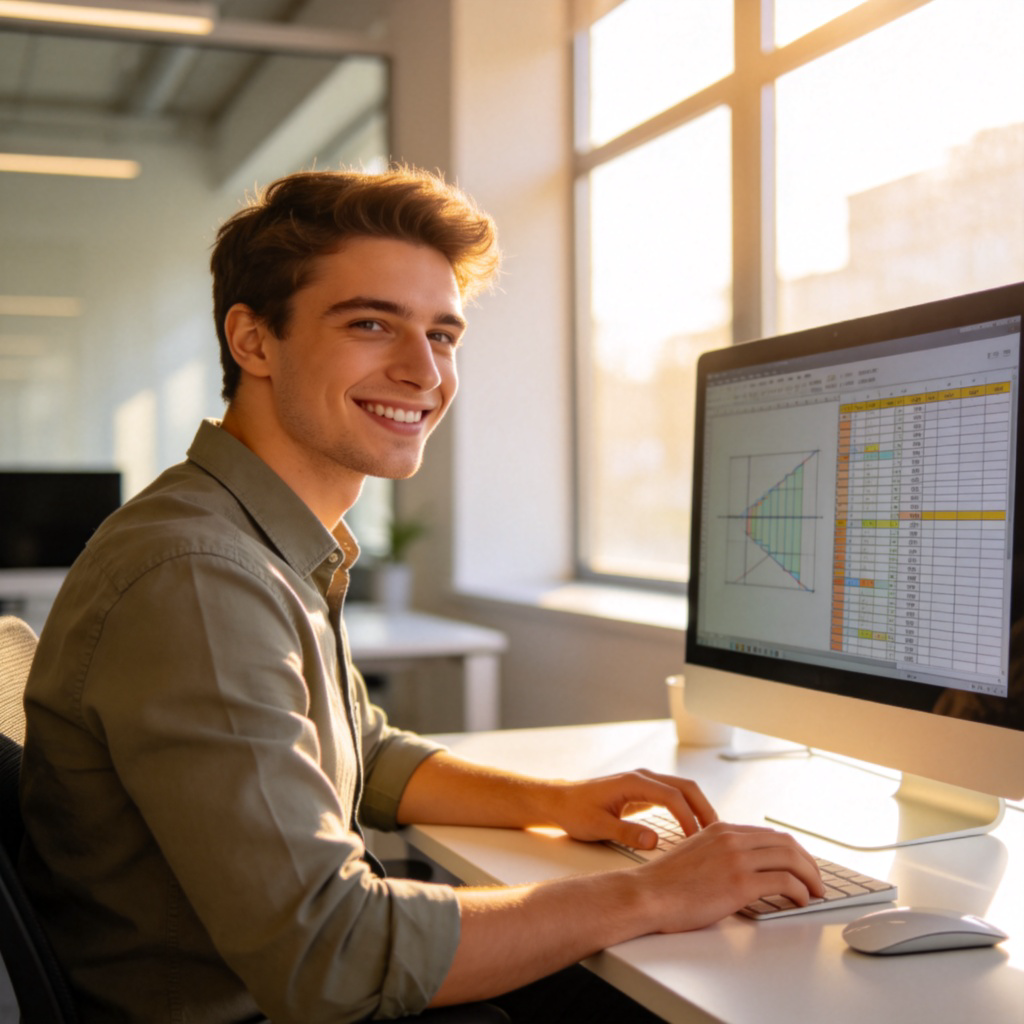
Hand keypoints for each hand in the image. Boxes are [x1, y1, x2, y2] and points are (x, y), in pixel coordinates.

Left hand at [541, 769, 718, 847]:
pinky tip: (694, 828)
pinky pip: (674, 796)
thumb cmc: (575, 811)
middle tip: (719, 835)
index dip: (689, 818)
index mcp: (634, 782)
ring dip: (699, 808)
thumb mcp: (598, 826)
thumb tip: (654, 841)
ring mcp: (644, 783)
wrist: (560, 801)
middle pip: (685, 787)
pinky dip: (688, 808)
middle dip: (704, 809)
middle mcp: (643, 777)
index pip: (673, 797)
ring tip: (712, 833)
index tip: (698, 840)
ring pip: (682, 790)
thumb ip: (626, 833)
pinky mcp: (643, 791)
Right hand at [635, 822, 825, 932]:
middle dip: (808, 862)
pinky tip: (800, 901)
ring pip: (791, 859)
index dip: (792, 850)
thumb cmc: (665, 883)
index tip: (801, 865)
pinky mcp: (739, 883)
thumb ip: (719, 853)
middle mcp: (731, 838)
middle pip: (786, 842)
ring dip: (810, 877)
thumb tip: (742, 867)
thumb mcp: (695, 854)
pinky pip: (784, 882)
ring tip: (815, 892)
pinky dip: (800, 892)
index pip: (769, 834)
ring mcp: (736, 859)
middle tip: (816, 880)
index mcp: (720, 829)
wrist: (647, 894)